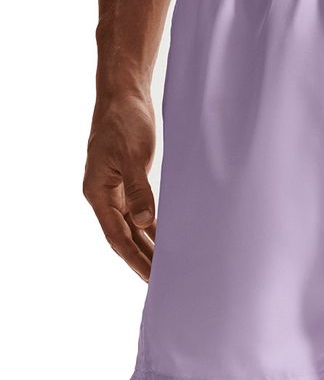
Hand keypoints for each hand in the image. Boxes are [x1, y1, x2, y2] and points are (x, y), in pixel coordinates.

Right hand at [83, 93, 156, 280]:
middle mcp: (105, 195)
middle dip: (143, 260)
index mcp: (98, 192)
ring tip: (169, 268)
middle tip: (164, 284)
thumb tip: (145, 222)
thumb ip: (139, 189)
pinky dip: (154, 225)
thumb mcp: (132, 155)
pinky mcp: (130, 181)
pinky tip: (169, 237)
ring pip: (134, 226)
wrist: (124, 95)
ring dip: (150, 246)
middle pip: (125, 236)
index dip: (135, 259)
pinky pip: (141, 211)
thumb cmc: (125, 121)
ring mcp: (116, 189)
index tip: (152, 280)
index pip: (118, 237)